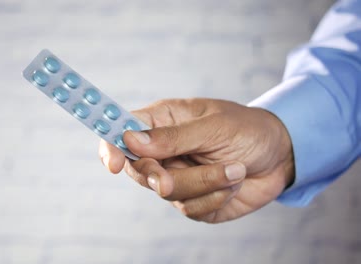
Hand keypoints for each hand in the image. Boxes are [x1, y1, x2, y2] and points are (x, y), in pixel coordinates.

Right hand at [99, 98, 294, 222]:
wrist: (281, 154)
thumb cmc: (247, 129)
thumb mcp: (214, 126)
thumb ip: (173, 136)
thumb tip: (130, 140)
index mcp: (161, 122)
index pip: (121, 134)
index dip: (111, 149)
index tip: (115, 165)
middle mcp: (163, 152)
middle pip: (140, 171)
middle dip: (158, 177)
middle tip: (168, 181)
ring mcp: (177, 178)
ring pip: (167, 193)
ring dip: (204, 183)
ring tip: (235, 170)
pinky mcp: (193, 201)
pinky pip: (191, 208)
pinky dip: (215, 197)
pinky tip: (234, 182)